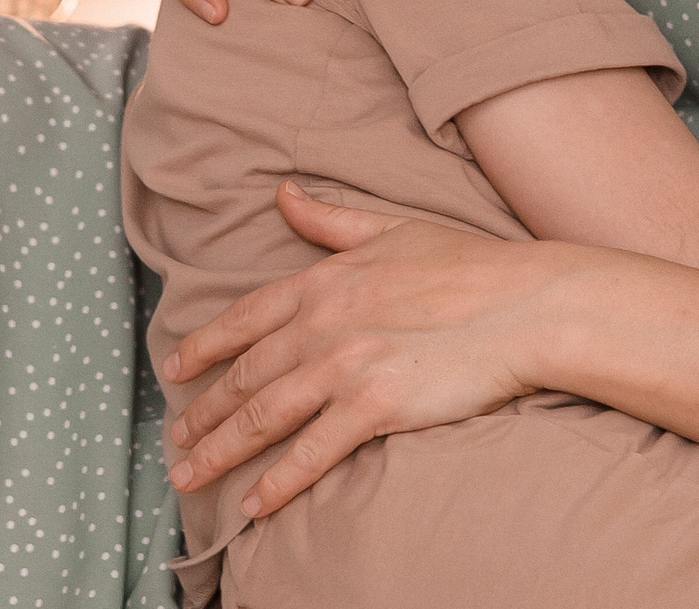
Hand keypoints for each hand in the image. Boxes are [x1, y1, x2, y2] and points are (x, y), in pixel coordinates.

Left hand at [164, 182, 563, 516]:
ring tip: (189, 475)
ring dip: (219, 451)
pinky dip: (275, 482)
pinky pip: (310, 453)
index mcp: (324, 279)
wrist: (524, 304)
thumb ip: (330, 219)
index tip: (174, 368)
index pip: (246, 317)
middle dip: (203, 411)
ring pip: (263, 416)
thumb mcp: (392, 229)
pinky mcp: (373, 407)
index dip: (203, 345)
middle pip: (245, 374)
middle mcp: (322, 323)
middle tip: (175, 439)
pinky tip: (251, 504)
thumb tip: (283, 193)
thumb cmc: (470, 265)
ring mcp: (344, 366)